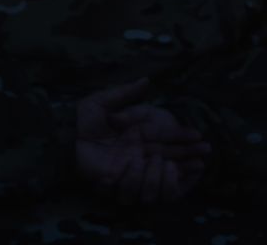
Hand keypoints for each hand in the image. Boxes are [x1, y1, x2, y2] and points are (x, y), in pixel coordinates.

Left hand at [74, 80, 211, 206]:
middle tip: (204, 154)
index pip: (165, 137)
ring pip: (157, 172)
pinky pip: (138, 185)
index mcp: (136, 133)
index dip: (183, 138)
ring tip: (183, 163)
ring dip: (172, 167)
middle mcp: (137, 151)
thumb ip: (124, 93)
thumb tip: (146, 80)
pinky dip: (150, 180)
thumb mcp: (101, 101)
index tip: (200, 138)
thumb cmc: (80, 120)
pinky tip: (161, 172)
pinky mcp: (120, 181)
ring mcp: (130, 167)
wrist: (62, 140)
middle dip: (187, 155)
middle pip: (168, 155)